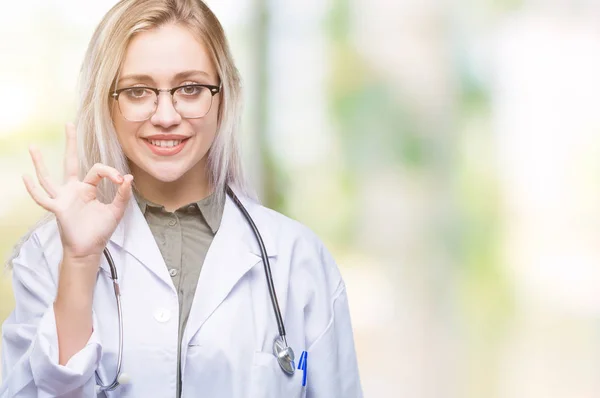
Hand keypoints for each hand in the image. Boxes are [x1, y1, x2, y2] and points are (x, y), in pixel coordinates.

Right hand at [23, 123, 132, 259]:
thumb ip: (122, 195)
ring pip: (49, 178)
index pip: (98, 170)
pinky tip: (25, 177)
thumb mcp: (116, 211)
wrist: (90, 249)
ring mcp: (63, 198)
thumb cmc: (100, 230)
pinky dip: (33, 189)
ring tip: (33, 147)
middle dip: (70, 143)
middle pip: (70, 162)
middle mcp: (74, 190)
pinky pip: (43, 198)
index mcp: (88, 188)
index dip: (111, 172)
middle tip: (68, 124)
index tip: (121, 181)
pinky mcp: (58, 208)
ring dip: (40, 163)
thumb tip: (128, 178)